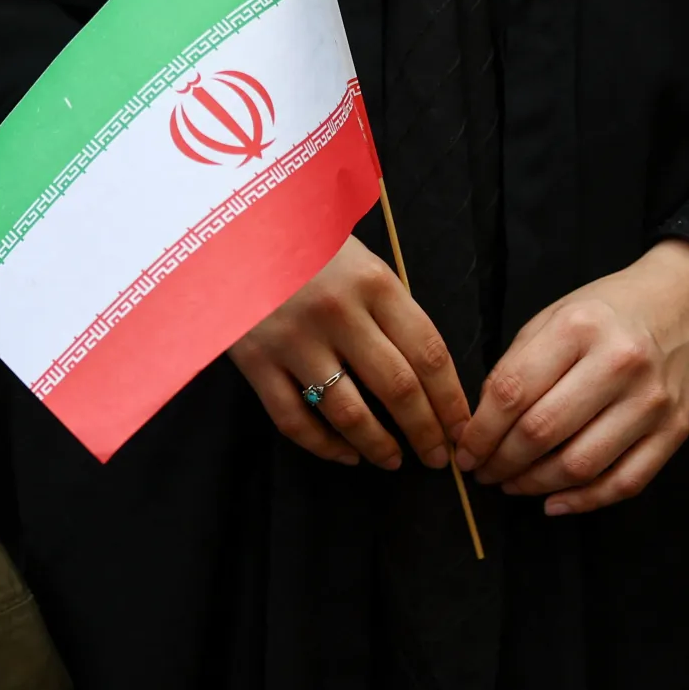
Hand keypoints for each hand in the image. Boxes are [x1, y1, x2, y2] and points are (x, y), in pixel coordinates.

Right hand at [229, 235, 469, 470]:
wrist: (226, 228)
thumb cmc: (300, 241)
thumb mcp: (355, 258)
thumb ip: (387, 306)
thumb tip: (425, 372)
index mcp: (373, 282)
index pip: (429, 353)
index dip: (452, 400)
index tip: (462, 428)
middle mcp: (337, 312)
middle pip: (398, 388)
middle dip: (427, 432)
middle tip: (437, 458)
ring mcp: (293, 339)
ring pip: (349, 412)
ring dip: (379, 446)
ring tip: (394, 460)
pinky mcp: (254, 360)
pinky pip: (293, 419)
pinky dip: (324, 446)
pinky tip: (345, 454)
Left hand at [453, 239, 688, 515]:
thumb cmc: (607, 312)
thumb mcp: (553, 318)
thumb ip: (515, 367)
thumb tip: (480, 426)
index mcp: (578, 328)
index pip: (512, 392)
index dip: (479, 431)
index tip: (463, 451)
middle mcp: (620, 364)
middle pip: (542, 432)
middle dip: (501, 462)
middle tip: (482, 472)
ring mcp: (653, 402)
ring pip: (581, 465)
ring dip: (535, 485)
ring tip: (511, 484)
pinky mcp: (677, 430)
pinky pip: (626, 482)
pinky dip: (584, 502)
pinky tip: (553, 503)